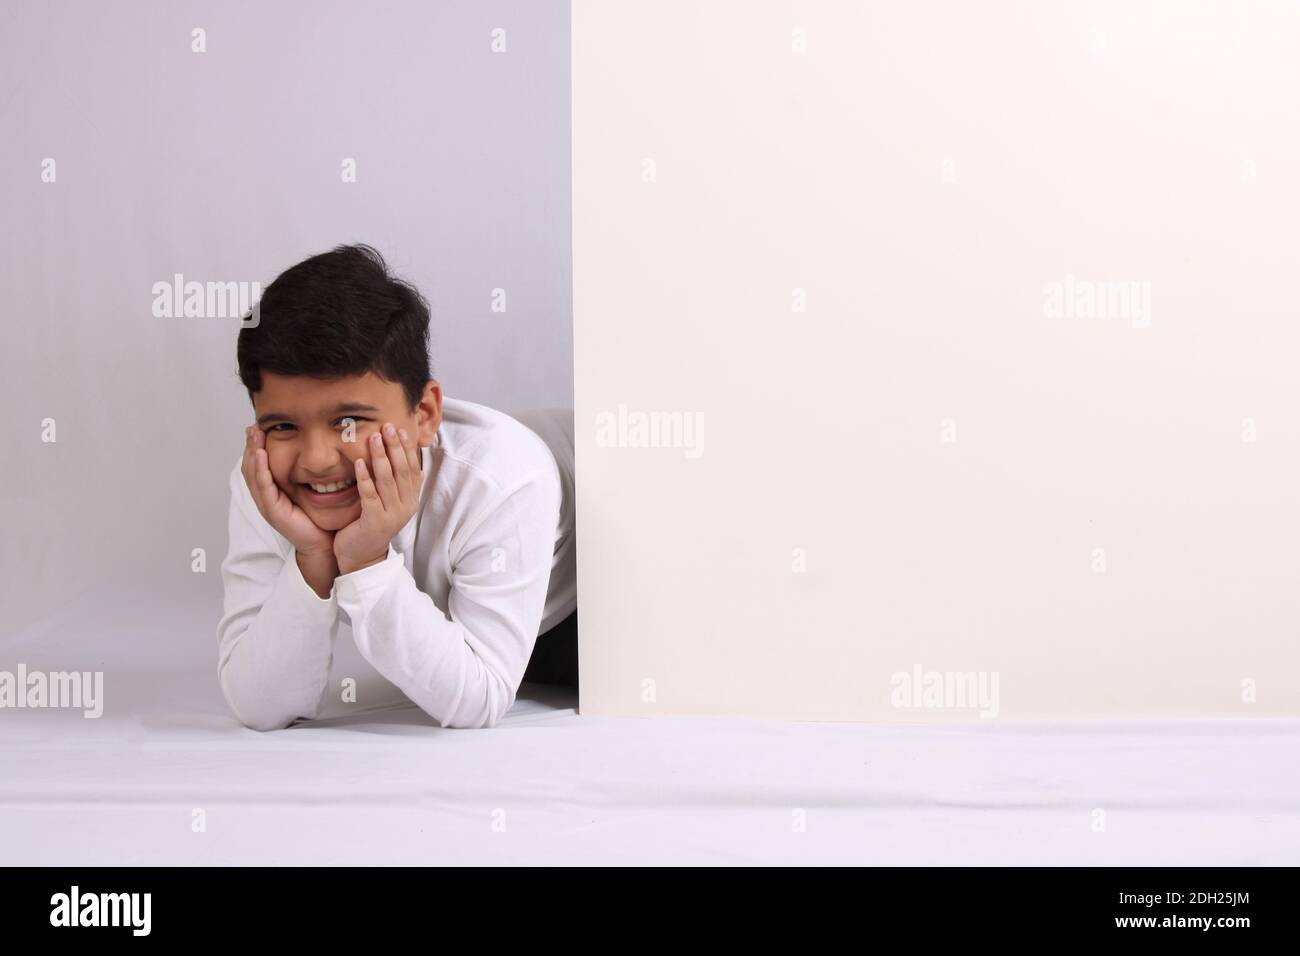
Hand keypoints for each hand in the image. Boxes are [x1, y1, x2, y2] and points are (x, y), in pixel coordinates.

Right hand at [241, 425, 334, 556]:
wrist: (322, 543)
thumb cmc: (318, 519)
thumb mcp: (311, 491)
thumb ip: (308, 474)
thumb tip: (316, 452)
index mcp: (272, 492)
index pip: (259, 465)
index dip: (256, 446)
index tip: (258, 427)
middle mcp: (266, 497)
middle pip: (251, 467)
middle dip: (251, 445)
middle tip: (253, 427)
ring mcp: (267, 504)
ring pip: (253, 474)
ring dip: (252, 453)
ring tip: (254, 435)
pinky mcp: (273, 511)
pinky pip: (264, 487)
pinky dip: (261, 470)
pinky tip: (261, 455)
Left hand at [334, 423, 422, 573]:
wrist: (361, 558)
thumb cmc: (370, 525)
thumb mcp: (387, 502)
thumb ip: (395, 483)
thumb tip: (405, 459)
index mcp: (411, 500)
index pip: (413, 468)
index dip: (407, 448)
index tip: (400, 429)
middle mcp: (406, 506)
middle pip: (402, 470)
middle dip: (395, 447)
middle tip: (387, 427)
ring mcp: (392, 515)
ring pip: (388, 480)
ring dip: (381, 456)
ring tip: (374, 438)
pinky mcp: (375, 522)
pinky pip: (370, 495)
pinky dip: (365, 477)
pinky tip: (358, 463)